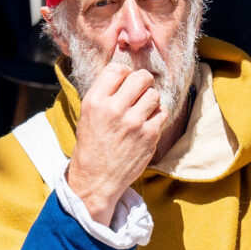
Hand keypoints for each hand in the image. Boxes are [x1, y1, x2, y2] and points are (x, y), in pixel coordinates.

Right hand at [63, 61, 164, 223]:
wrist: (96, 179)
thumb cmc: (92, 146)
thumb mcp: (88, 115)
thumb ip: (105, 94)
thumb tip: (126, 74)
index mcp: (95, 101)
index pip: (117, 69)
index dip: (125, 73)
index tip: (125, 82)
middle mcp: (114, 109)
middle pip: (141, 77)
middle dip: (143, 82)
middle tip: (140, 91)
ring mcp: (134, 122)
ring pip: (154, 94)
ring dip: (150, 100)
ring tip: (142, 110)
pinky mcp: (149, 135)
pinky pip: (162, 113)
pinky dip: (157, 116)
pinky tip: (147, 123)